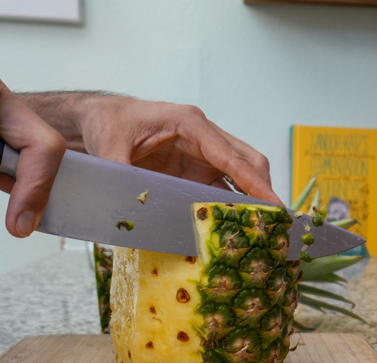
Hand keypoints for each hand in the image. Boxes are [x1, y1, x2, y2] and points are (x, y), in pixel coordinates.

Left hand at [21, 92, 281, 205]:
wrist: (100, 117)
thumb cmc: (109, 123)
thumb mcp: (110, 147)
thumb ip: (124, 175)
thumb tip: (132, 208)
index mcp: (191, 124)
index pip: (232, 157)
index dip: (255, 183)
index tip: (276, 206)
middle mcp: (204, 136)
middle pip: (248, 163)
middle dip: (263, 192)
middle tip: (273, 225)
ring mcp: (203, 152)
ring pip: (240, 176)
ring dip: (250, 201)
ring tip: (261, 231)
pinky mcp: (196, 167)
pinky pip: (222, 187)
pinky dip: (230, 206)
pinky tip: (233, 227)